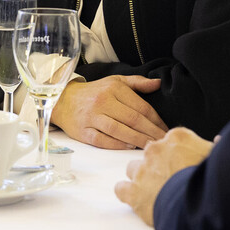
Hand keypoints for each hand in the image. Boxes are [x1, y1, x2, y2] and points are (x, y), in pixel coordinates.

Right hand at [51, 75, 167, 149]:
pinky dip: (118, 145)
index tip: (165, 129)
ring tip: (150, 146)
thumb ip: (137, 83)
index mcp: (113, 88)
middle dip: (151, 132)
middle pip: (133, 119)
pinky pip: (103, 140)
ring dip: (137, 140)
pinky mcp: (83, 132)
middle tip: (163, 141)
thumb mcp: (115, 81)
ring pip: (119, 131)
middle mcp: (103, 102)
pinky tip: (130, 147)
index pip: (141, 106)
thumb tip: (158, 83)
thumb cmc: (94, 92)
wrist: (63, 100)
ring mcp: (92, 117)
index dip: (156, 120)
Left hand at [114, 127, 213, 224]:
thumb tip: (219, 141)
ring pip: (133, 168)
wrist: (199, 204)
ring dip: (141, 177)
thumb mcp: (217, 157)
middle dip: (158, 164)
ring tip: (154, 190)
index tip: (181, 164)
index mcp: (177, 138)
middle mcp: (156, 149)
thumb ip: (213, 147)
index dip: (175, 154)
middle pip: (151, 153)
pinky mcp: (134, 191)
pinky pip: (121, 188)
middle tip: (171, 179)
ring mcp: (143, 170)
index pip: (170, 141)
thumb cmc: (211, 180)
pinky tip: (137, 198)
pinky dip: (127, 193)